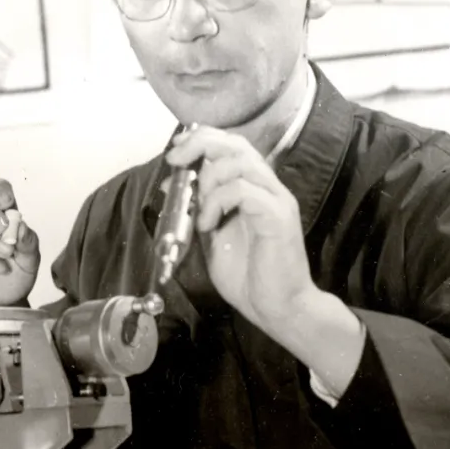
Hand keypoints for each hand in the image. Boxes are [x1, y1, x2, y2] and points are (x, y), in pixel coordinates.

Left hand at [165, 126, 314, 330]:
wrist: (278, 308)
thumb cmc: (248, 276)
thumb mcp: (211, 237)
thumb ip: (196, 209)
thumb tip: (171, 184)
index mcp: (254, 189)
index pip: (231, 145)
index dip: (202, 140)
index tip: (175, 150)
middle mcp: (268, 188)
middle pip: (236, 144)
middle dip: (200, 145)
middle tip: (175, 161)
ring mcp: (276, 200)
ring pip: (241, 161)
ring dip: (209, 180)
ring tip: (198, 210)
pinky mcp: (278, 217)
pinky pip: (243, 191)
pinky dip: (217, 202)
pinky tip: (208, 225)